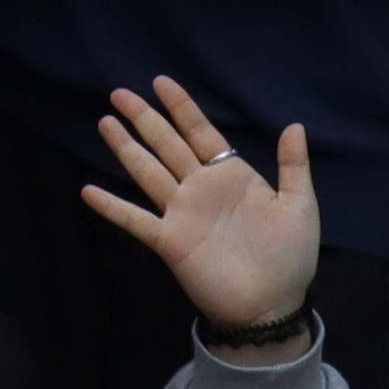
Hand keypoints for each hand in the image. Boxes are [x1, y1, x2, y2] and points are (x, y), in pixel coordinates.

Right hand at [76, 77, 322, 338]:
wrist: (272, 307)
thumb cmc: (289, 257)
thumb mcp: (299, 206)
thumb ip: (293, 166)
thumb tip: (294, 125)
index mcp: (231, 176)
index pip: (200, 132)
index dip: (181, 107)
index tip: (160, 82)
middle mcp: (200, 188)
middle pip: (167, 145)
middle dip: (144, 118)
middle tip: (119, 93)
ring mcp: (181, 214)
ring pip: (147, 172)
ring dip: (126, 148)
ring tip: (105, 123)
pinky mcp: (170, 241)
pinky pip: (136, 219)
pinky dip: (112, 206)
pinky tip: (88, 191)